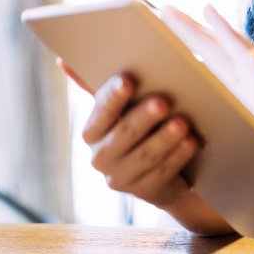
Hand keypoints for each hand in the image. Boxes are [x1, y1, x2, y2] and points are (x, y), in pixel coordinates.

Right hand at [61, 63, 199, 210]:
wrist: (160, 170)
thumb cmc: (141, 126)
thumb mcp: (122, 108)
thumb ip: (98, 85)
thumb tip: (62, 61)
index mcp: (93, 131)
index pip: (100, 110)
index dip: (113, 96)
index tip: (128, 80)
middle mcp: (101, 157)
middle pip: (124, 134)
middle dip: (144, 116)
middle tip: (163, 101)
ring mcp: (121, 178)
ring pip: (145, 155)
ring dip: (165, 138)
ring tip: (183, 122)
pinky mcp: (144, 192)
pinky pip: (163, 173)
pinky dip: (179, 156)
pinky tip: (191, 141)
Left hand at [160, 4, 253, 183]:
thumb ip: (238, 117)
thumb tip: (209, 111)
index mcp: (249, 94)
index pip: (216, 61)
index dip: (191, 40)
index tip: (165, 20)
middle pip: (223, 53)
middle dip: (195, 30)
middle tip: (166, 8)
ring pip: (250, 64)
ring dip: (229, 36)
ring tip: (208, 12)